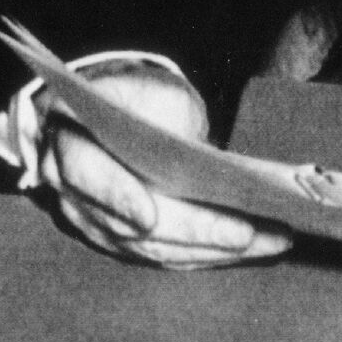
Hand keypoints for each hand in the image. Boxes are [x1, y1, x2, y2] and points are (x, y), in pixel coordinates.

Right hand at [36, 61, 292, 269]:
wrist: (108, 111)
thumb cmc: (134, 95)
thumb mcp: (146, 87)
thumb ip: (164, 118)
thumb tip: (207, 163)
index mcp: (71, 141)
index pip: (87, 175)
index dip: (116, 198)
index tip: (147, 217)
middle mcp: (75, 194)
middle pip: (133, 226)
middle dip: (194, 232)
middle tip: (246, 234)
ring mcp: (96, 224)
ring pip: (155, 248)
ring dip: (213, 250)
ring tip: (271, 241)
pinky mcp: (124, 242)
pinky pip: (167, 254)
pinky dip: (208, 254)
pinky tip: (252, 247)